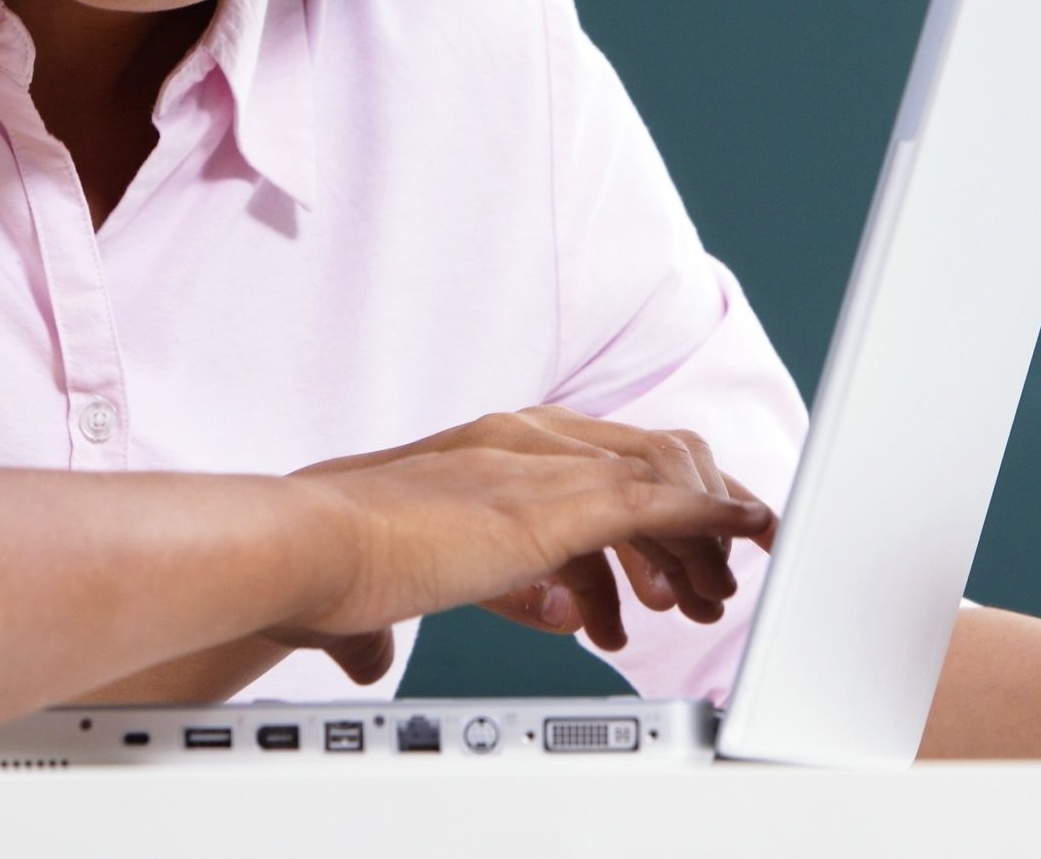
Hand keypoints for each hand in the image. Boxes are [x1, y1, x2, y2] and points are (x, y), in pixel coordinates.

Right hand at [289, 414, 774, 662]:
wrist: (302, 546)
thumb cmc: (337, 561)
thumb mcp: (441, 568)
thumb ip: (510, 585)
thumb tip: (559, 608)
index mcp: (497, 440)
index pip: (608, 454)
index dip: (660, 499)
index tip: (686, 550)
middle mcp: (527, 433)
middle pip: (650, 456)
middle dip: (693, 522)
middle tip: (706, 586)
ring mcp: (542, 459)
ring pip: (665, 475)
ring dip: (703, 536)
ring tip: (708, 598)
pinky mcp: (552, 502)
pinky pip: (659, 500)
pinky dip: (710, 517)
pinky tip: (738, 537)